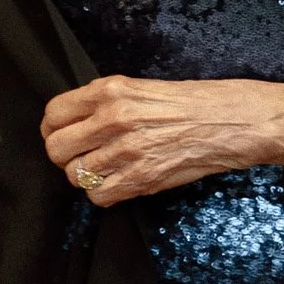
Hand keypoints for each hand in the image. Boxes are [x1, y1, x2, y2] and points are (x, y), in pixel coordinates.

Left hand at [41, 76, 283, 206]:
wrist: (230, 119)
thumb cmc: (191, 101)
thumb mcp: (140, 87)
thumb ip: (104, 102)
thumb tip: (74, 121)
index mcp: (110, 90)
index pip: (54, 113)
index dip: (53, 128)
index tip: (62, 134)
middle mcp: (113, 119)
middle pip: (57, 149)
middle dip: (65, 156)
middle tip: (81, 155)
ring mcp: (127, 151)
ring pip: (76, 176)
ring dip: (86, 176)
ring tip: (105, 169)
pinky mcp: (142, 178)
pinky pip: (100, 196)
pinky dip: (105, 193)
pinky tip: (119, 182)